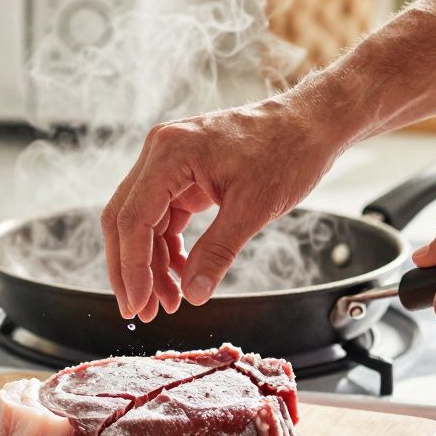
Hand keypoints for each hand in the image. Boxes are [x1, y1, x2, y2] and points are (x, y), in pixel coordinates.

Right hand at [101, 97, 346, 320]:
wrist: (310, 124)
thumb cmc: (287, 151)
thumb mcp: (253, 208)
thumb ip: (218, 253)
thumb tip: (194, 294)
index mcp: (170, 153)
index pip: (133, 219)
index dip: (132, 268)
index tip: (138, 304)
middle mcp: (160, 153)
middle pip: (125, 220)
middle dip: (131, 270)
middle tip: (141, 311)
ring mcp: (169, 163)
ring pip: (142, 222)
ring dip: (151, 264)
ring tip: (169, 302)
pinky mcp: (182, 174)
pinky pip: (163, 217)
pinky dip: (169, 249)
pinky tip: (181, 276)